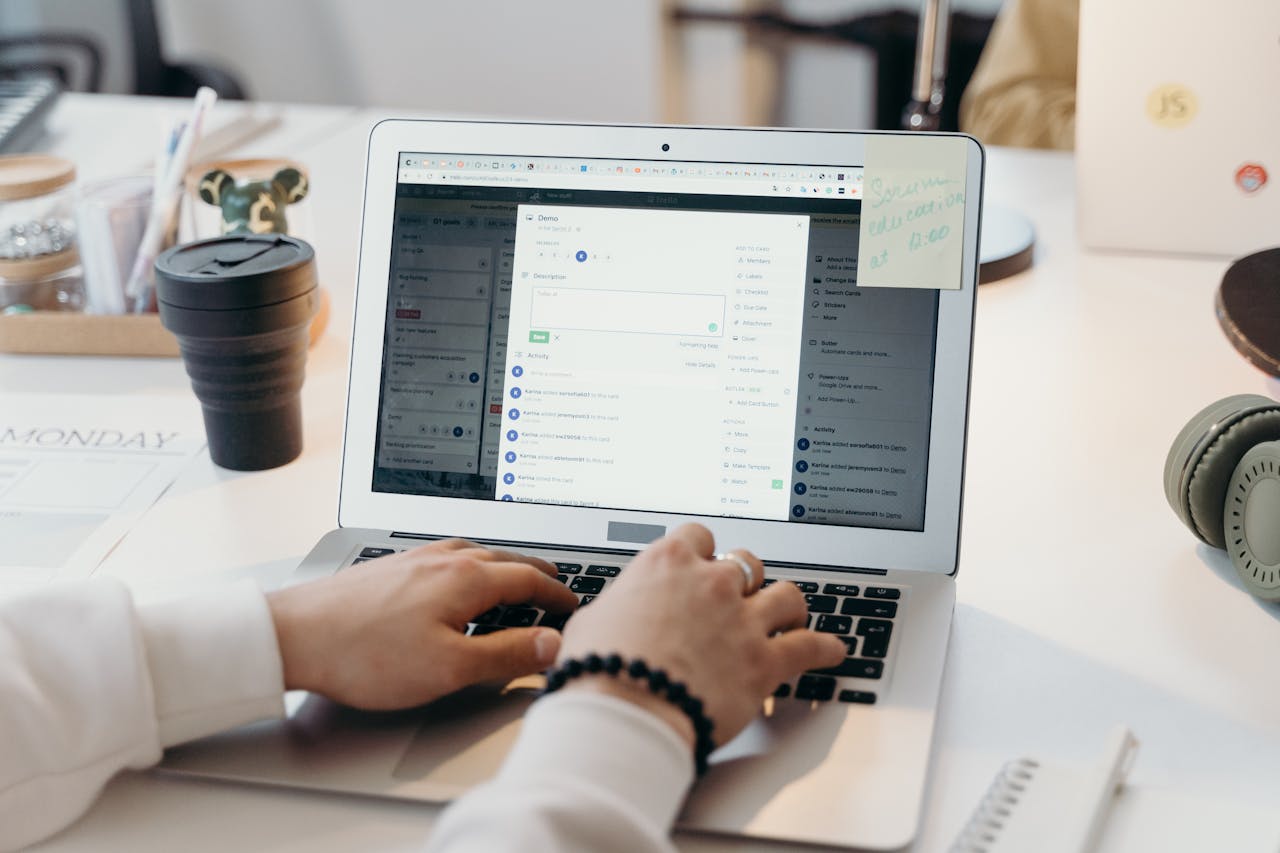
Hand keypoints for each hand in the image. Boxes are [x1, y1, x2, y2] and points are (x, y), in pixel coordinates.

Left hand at [266, 539, 577, 709]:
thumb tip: (554, 644)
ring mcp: (414, 559)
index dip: (558, 595)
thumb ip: (507, 655)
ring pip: (475, 553)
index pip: (530, 580)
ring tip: (514, 577)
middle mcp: (444, 559)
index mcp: (467, 579)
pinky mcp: (389, 566)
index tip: (574, 606)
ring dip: (504, 565)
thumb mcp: (449, 668)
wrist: (292, 634)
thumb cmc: (365, 654)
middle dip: (536, 573)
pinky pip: (446, 555)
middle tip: (556, 585)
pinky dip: (471, 563)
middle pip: (506, 559)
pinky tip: (456, 575)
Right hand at [557, 524, 845, 747]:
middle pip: (746, 562)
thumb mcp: (593, 621)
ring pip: (787, 596)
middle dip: (745, 579)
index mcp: (668, 563)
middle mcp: (712, 583)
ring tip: (788, 616)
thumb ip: (617, 606)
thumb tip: (612, 614)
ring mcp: (743, 620)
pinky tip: (833, 650)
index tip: (701, 565)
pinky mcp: (765, 661)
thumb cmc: (601, 668)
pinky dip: (825, 648)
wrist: (625, 711)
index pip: (698, 536)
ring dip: (787, 607)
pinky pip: (810, 646)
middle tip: (740, 596)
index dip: (702, 553)